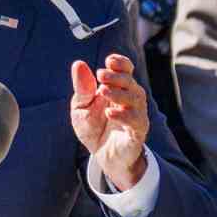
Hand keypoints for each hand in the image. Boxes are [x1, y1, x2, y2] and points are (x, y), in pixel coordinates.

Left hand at [70, 54, 148, 188]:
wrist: (101, 155)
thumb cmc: (93, 127)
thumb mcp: (81, 107)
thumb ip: (82, 88)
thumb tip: (79, 64)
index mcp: (118, 88)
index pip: (126, 70)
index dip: (120, 63)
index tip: (109, 61)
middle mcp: (130, 99)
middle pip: (130, 82)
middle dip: (116, 76)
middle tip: (101, 75)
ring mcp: (136, 114)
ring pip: (136, 98)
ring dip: (119, 93)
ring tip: (103, 91)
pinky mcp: (137, 132)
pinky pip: (136, 121)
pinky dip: (124, 115)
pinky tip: (109, 112)